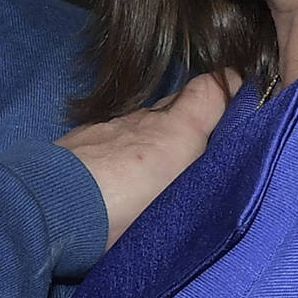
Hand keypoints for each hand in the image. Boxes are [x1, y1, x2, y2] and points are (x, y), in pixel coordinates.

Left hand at [59, 73, 237, 249]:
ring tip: (157, 176)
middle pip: (178, 108)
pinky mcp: (78, 141)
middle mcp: (144, 117)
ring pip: (142, 127)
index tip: (245, 101)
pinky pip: (110, 139)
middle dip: (193, 123)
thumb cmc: (125, 210)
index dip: (230, 88)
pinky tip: (117, 181)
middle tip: (204, 153)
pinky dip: (120, 153)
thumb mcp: (185, 198)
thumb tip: (233, 165)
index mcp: (179, 129)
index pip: (213, 88)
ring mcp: (108, 126)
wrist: (53, 207)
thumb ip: (210, 176)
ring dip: (153, 142)